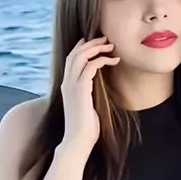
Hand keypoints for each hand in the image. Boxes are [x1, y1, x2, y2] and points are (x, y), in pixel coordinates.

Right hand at [61, 36, 119, 154]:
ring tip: (111, 45)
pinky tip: (113, 60)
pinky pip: (90, 67)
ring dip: (97, 47)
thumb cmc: (85, 128)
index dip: (81, 47)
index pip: (70, 59)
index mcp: (67, 86)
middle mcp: (67, 83)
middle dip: (90, 43)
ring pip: (81, 57)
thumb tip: (98, 89)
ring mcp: (72, 86)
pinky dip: (102, 60)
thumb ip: (89, 94)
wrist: (78, 141)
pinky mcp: (81, 90)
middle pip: (75, 53)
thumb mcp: (87, 106)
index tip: (93, 41)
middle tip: (105, 38)